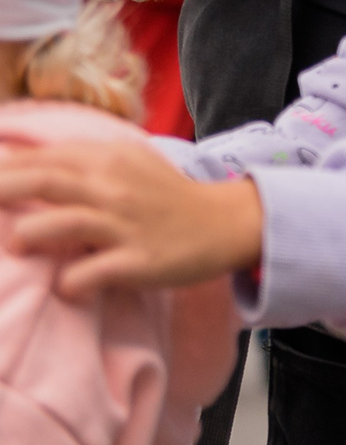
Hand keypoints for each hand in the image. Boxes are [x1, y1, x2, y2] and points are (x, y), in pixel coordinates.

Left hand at [0, 141, 262, 300]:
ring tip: (16, 246)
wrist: (224, 222)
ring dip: (30, 234)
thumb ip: (78, 161)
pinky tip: (67, 285)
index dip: (1, 170)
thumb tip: (16, 164)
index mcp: (107, 159)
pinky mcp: (139, 261)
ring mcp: (125, 225)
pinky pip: (92, 273)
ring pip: (64, 223)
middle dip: (0, 190)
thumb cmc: (163, 195)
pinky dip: (70, 282)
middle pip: (42, 181)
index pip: (39, 158)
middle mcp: (113, 188)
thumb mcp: (126, 163)